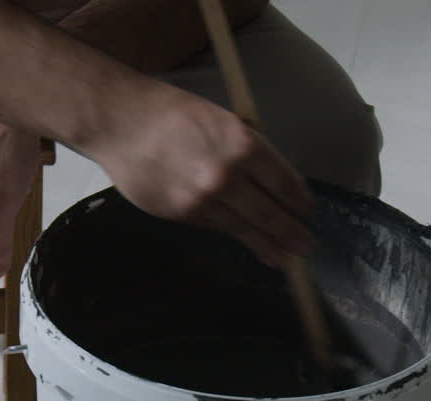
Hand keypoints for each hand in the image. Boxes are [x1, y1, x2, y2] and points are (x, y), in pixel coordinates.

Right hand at [88, 84, 315, 266]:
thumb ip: (246, 150)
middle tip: (306, 247)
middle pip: (269, 213)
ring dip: (264, 244)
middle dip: (290, 233)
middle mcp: (227, 176)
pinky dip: (229, 231)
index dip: (299, 202)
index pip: (284, 182)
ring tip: (280, 257)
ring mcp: (202, 199)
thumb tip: (267, 179)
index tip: (308, 213)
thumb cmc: (171, 113)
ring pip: (242, 227)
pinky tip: (242, 239)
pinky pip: (213, 225)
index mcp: (243, 145)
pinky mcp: (180, 214)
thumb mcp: (222, 120)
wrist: (121, 123)